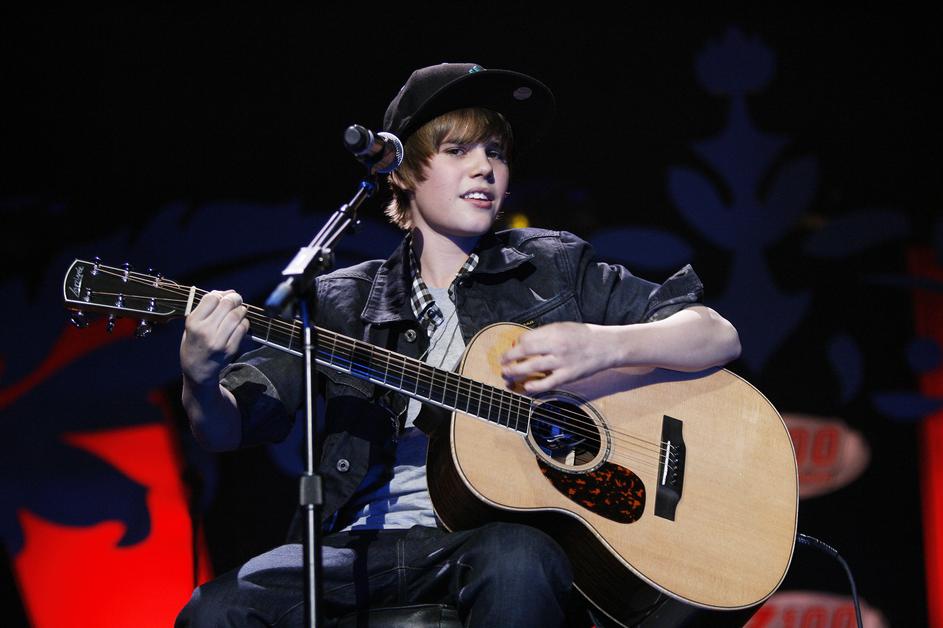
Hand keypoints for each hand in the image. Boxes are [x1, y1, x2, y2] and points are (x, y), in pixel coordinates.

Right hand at [180, 290, 249, 386]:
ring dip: (241, 309)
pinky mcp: (230, 349)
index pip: (211, 298)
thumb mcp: (191, 326)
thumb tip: (227, 292)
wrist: (198, 372)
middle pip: (227, 304)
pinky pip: (242, 328)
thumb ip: (206, 309)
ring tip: (239, 310)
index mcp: (193, 323)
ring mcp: (219, 341)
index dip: (220, 294)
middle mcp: (206, 331)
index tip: (224, 296)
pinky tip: (240, 323)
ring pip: (237, 315)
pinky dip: (244, 322)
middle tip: (236, 300)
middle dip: (234, 298)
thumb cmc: (194, 344)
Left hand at [500, 322, 620, 393]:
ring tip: (507, 374)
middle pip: (525, 351)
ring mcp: (562, 361)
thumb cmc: (583, 336)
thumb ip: (544, 334)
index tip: (513, 348)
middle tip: (502, 362)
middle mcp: (556, 345)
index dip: (516, 344)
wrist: (606, 346)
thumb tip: (522, 342)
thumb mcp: (563, 327)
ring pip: (532, 367)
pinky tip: (525, 387)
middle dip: (509, 357)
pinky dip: (535, 386)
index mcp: (554, 331)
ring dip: (516, 371)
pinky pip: (548, 382)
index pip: (527, 338)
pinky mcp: (568, 376)